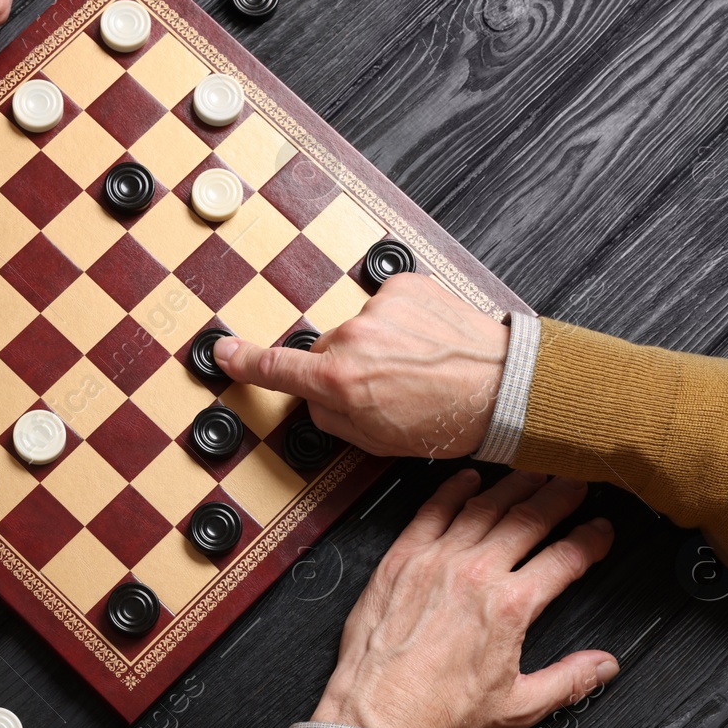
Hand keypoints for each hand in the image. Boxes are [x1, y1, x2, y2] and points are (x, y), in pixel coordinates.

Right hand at [213, 272, 509, 458]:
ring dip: (380, 343)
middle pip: (326, 352)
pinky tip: (425, 342)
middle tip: (388, 387)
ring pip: (360, 328)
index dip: (244, 362)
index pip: (276, 369)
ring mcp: (378, 307)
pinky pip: (386, 305)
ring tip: (418, 365)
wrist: (503, 387)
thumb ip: (332, 418)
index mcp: (339, 382)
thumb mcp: (376, 442)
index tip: (224, 351)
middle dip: (346, 368)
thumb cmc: (448, 419)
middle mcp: (353, 338)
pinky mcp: (404, 285)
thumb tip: (315, 400)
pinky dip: (401, 321)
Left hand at [312, 469, 616, 727]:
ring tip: (533, 473)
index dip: (590, 540)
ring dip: (513, 487)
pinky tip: (468, 478)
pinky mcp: (401, 558)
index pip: (564, 559)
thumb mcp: (518, 704)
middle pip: (528, 520)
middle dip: (558, 497)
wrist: (380, 709)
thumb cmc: (441, 709)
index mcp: (510, 606)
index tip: (600, 529)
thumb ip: (568, 680)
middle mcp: (476, 573)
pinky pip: (432, 511)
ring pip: (483, 508)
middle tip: (574, 483)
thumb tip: (604, 666)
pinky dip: (453, 490)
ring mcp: (436, 560)